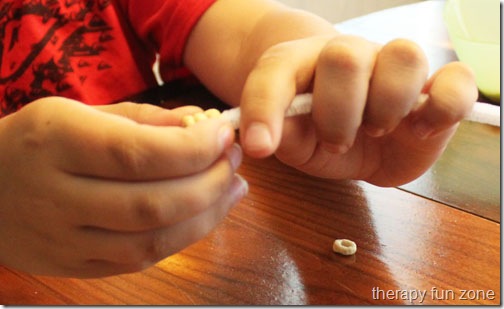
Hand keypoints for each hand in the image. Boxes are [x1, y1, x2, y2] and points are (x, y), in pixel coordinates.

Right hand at [0, 97, 246, 277]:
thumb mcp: (81, 112)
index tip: (224, 135)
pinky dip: (181, 239)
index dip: (193, 149)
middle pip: (151, 203)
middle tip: (233, 162)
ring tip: (233, 189)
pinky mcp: (72, 268)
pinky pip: (138, 261)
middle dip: (209, 183)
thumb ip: (144, 120)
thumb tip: (202, 125)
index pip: (138, 154)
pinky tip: (203, 215)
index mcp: (56, 142)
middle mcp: (56, 196)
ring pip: (151, 242)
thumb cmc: (38, 140)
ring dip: (206, 216)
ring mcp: (63, 241)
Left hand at [239, 35, 477, 185]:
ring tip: (375, 130)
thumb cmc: (317, 133)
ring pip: (404, 56)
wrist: (354, 138)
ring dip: (386, 106)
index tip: (260, 148)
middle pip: (345, 57)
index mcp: (302, 65)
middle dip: (337, 112)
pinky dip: (444, 106)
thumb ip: (279, 134)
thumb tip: (265, 140)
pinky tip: (422, 128)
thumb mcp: (291, 141)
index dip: (265, 109)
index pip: (276, 73)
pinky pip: (457, 81)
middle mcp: (350, 56)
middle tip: (336, 140)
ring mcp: (394, 68)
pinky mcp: (434, 90)